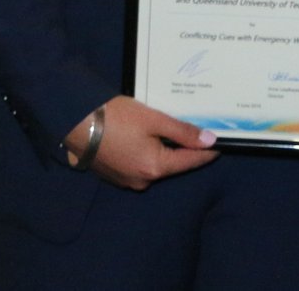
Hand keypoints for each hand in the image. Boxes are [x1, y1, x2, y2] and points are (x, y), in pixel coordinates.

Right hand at [64, 95, 217, 190]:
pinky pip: (140, 164)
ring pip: (156, 164)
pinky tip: (149, 136)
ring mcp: (127, 180)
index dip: (207, 152)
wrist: (77, 121)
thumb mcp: (154, 120)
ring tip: (173, 130)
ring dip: (165, 149)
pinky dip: (149, 151)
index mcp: (155, 168)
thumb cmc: (117, 118)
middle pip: (173, 164)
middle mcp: (142, 180)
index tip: (222, 144)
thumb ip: (183, 132)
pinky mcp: (116, 174)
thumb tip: (210, 141)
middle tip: (198, 130)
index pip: (190, 162)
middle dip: (184, 148)